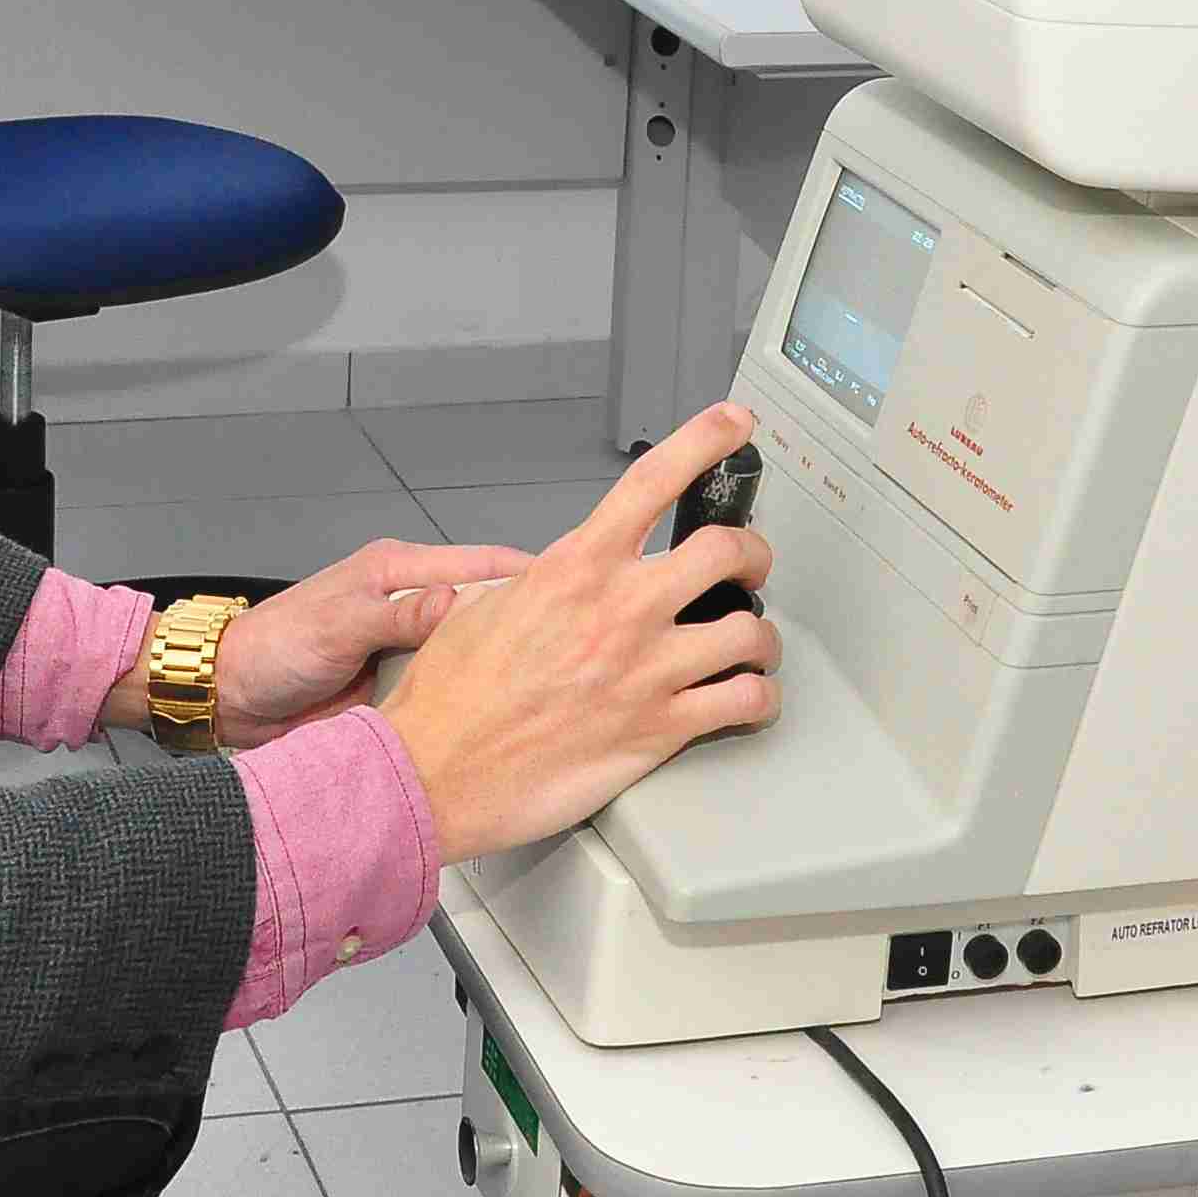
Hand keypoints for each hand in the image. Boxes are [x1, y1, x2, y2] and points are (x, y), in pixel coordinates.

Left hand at [208, 536, 540, 748]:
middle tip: (572, 648)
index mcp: (398, 571)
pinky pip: (448, 688)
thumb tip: (456, 602)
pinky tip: (498, 715)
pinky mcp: (403, 688)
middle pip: (486, 609)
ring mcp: (409, 648)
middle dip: (525, 625)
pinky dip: (470, 699)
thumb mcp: (337, 624)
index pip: (480, 564)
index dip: (528, 575)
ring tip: (546, 685)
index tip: (573, 590)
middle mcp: (410, 606)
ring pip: (472, 653)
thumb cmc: (273, 648)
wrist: (234, 698)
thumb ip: (397, 613)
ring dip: (499, 667)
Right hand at [376, 403, 784, 863]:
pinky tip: (751, 695)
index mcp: (576, 568)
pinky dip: (760, 696)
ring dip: (763, 634)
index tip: (733, 424)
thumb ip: (544, 580)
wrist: (434, 771)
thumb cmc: (449, 697)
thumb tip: (565, 572)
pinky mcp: (659, 730)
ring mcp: (646, 671)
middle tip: (749, 564)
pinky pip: (744, 701)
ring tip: (754, 642)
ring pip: (751, 630)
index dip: (704, 440)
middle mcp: (620, 611)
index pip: (654, 481)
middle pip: (729, 550)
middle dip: (753, 553)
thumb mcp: (486, 604)